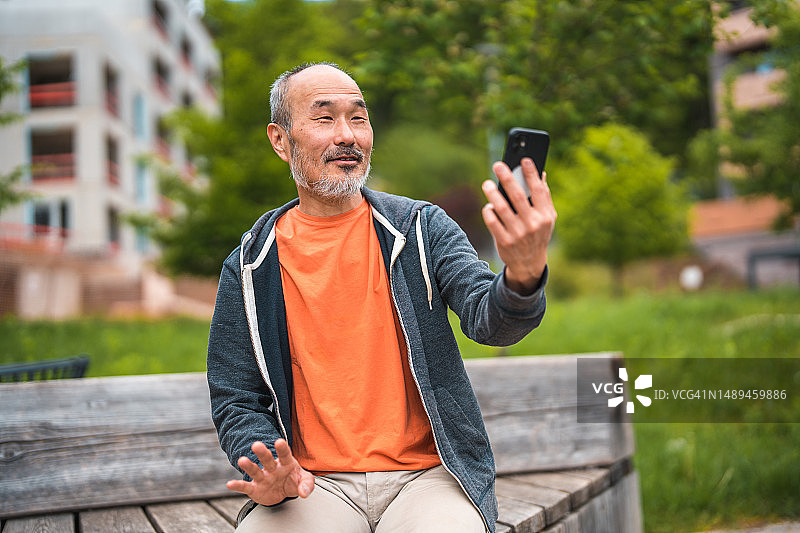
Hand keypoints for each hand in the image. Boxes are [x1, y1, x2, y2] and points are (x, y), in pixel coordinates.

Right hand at [226, 439, 314, 505]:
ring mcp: (263, 477)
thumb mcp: (304, 480)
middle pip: (267, 459)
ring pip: (255, 470)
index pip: (285, 454)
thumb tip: (304, 493)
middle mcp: (272, 468)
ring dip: (248, 466)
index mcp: (286, 463)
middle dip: (262, 452)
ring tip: (242, 460)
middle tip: (256, 445)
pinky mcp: (255, 488)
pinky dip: (238, 485)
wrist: (283, 491)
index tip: (279, 442)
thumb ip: (307, 484)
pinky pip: (245, 486)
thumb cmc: (293, 480)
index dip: (282, 448)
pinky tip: (230, 484)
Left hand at [481, 158, 555, 295]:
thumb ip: (544, 197)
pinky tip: (488, 206)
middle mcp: (533, 224)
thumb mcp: (547, 218)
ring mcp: (518, 234)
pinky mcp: (505, 241)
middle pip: (518, 196)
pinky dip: (489, 212)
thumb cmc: (537, 234)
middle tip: (497, 165)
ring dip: (493, 193)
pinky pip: (493, 222)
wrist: (529, 264)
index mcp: (545, 216)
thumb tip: (542, 173)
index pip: (539, 190)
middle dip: (507, 178)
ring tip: (487, 183)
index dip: (531, 173)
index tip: (524, 159)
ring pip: (502, 208)